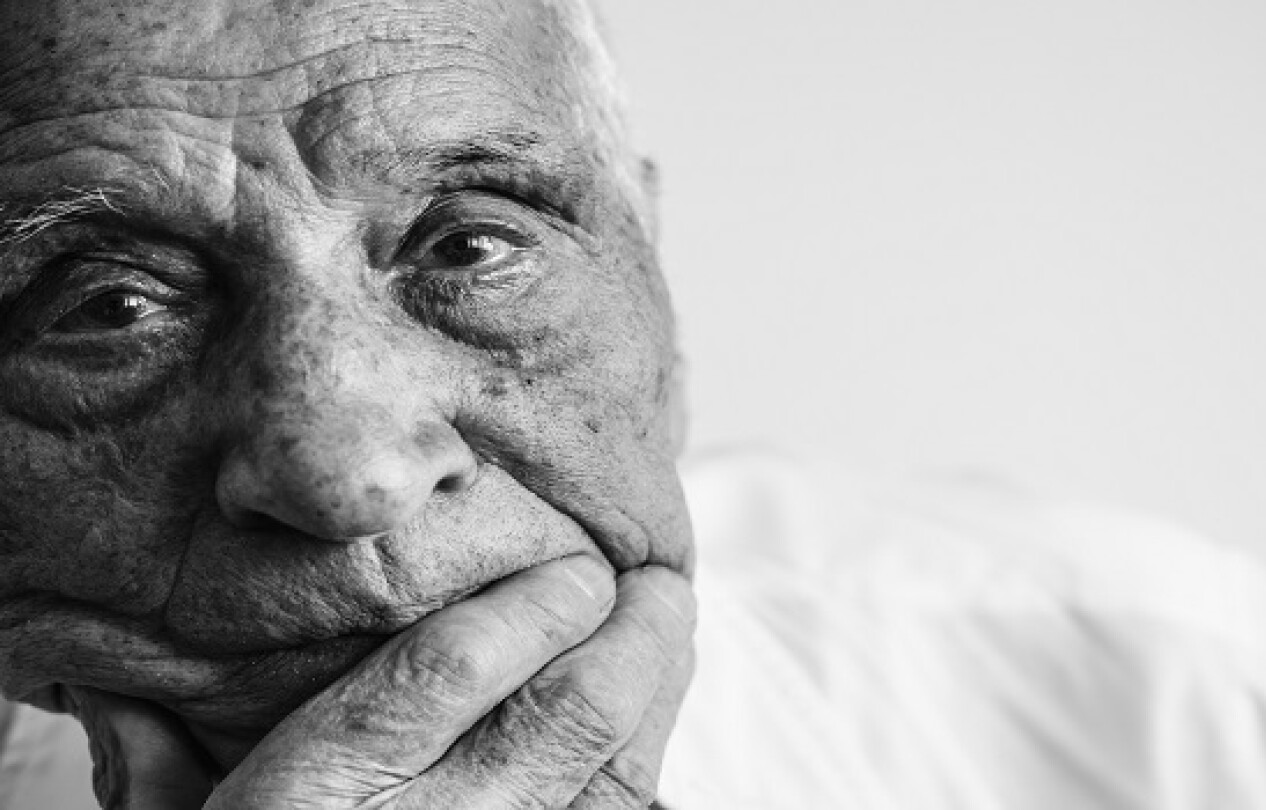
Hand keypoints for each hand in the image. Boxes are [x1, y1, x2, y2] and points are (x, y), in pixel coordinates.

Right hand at [66, 555, 695, 808]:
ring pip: (613, 774)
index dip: (529, 607)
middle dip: (628, 635)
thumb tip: (126, 690)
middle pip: (561, 717)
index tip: (575, 564)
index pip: (446, 675)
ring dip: (657, 689)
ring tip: (669, 625)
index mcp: (318, 801)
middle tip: (653, 579)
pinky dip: (644, 768)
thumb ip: (164, 773)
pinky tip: (654, 720)